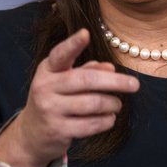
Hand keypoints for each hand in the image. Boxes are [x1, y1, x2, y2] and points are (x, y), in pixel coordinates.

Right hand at [0, 29, 138, 166]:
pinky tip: (109, 118)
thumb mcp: (65, 81)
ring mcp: (50, 109)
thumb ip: (87, 71)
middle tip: (135, 84)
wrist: (32, 134)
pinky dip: (106, 120)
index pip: (60, 54)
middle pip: (86, 80)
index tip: (86, 33)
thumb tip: (110, 67)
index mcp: (47, 69)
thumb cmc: (55, 99)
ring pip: (93, 103)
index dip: (73, 44)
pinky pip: (91, 124)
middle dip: (115, 82)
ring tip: (117, 105)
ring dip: (112, 104)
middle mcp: (45, 87)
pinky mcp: (58, 130)